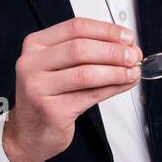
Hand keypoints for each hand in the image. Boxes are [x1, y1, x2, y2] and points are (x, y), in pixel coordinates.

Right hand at [2, 17, 142, 161]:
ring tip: (132, 71)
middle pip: (81, 48)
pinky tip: (124, 84)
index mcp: (36, 45)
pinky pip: (90, 95)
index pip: (75, 28)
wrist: (28, 133)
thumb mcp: (58, 68)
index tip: (127, 37)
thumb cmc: (46, 97)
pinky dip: (113, 88)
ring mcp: (38, 87)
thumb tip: (124, 47)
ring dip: (116, 71)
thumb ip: (86, 54)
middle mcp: (32, 63)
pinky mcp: (51, 110)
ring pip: (86, 73)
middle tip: (133, 55)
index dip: (106, 31)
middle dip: (114, 51)